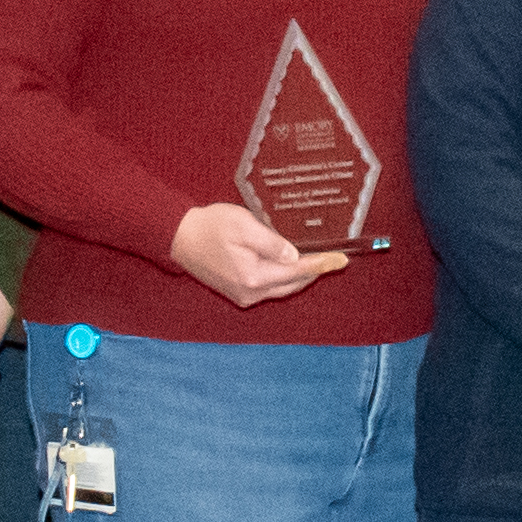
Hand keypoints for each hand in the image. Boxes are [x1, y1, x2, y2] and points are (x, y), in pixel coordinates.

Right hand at [170, 202, 329, 307]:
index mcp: (253, 276)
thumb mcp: (243, 226)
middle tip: (333, 258)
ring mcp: (243, 295)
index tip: (342, 260)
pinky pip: (269, 288)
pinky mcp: (238, 293)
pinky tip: (291, 265)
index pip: (297, 271)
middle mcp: (250, 292)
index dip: (321, 265)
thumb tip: (294, 256)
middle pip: (292, 284)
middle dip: (314, 272)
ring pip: (282, 288)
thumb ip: (271, 243)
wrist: (179, 237)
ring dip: (300, 276)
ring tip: (318, 261)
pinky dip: (284, 278)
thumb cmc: (210, 226)